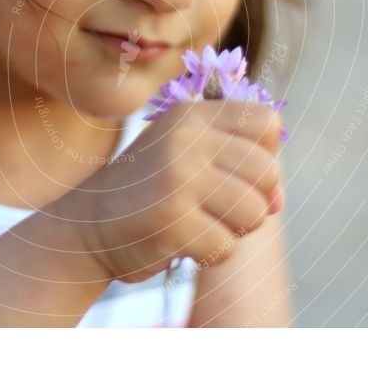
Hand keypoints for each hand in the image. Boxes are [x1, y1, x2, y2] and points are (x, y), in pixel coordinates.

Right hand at [63, 100, 284, 283]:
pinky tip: (183, 241)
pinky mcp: (171, 220)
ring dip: (234, 229)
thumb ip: (242, 171)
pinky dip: (210, 253)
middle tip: (216, 206)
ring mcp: (178, 178)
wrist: (88, 224)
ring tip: (200, 222)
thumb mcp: (193, 161)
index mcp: (193, 115)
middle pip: (269, 171)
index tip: (234, 171)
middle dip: (254, 199)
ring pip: (255, 212)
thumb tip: (278, 202)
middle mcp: (186, 138)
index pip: (268, 123)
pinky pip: (227, 246)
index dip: (263, 154)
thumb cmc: (151, 191)